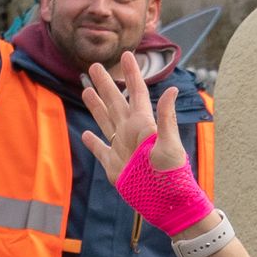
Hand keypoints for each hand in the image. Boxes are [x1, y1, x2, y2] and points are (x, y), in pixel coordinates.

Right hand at [75, 51, 186, 186]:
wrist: (164, 202)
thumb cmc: (171, 174)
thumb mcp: (170, 143)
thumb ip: (166, 117)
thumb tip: (171, 89)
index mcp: (143, 124)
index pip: (136, 92)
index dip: (132, 73)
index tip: (128, 54)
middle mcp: (131, 132)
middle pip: (115, 102)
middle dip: (106, 84)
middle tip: (94, 66)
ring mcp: (121, 148)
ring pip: (105, 121)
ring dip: (96, 106)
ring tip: (86, 89)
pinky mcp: (113, 165)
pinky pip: (101, 150)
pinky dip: (92, 142)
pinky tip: (85, 133)